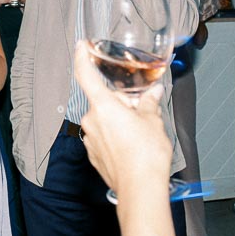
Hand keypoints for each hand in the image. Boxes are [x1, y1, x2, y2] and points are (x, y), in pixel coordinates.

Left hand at [72, 41, 171, 195]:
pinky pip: (103, 138)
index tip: (81, 46)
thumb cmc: (146, 156)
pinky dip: (116, 138)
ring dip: (119, 122)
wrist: (140, 189)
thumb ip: (149, 103)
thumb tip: (152, 94)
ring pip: (104, 121)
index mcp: (103, 106)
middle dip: (121, 104)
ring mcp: (90, 140)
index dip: (82, 57)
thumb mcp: (153, 122)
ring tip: (140, 134)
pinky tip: (132, 147)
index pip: (86, 75)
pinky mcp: (93, 156)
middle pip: (103, 102)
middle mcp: (91, 121)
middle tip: (142, 112)